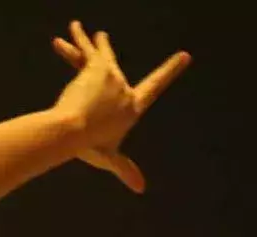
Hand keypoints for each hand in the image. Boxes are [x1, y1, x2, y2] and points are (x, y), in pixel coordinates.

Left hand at [50, 21, 191, 193]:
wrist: (72, 131)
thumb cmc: (89, 146)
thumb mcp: (109, 157)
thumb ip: (125, 169)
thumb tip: (141, 189)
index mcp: (132, 107)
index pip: (155, 86)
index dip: (170, 71)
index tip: (183, 56)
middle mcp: (124, 88)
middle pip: (112, 66)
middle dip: (104, 52)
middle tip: (101, 36)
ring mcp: (112, 75)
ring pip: (96, 53)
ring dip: (86, 40)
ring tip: (77, 28)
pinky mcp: (96, 67)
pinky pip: (85, 50)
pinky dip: (77, 39)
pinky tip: (72, 29)